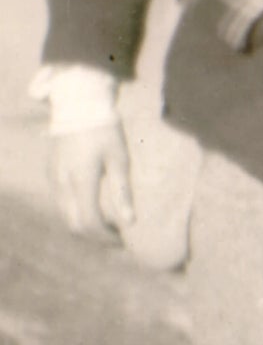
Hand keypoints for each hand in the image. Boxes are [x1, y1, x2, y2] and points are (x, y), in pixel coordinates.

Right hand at [50, 122, 133, 241]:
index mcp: (81, 180)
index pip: (89, 223)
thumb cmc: (105, 130)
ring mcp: (53, 179)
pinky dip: (77, 212)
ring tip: (109, 223)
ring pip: (66, 216)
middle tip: (117, 236)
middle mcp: (62, 183)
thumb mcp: (120, 159)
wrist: (79, 105)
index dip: (106, 237)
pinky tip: (95, 207)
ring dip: (86, 225)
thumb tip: (130, 222)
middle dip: (96, 236)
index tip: (123, 239)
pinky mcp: (51, 173)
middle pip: (74, 225)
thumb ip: (122, 192)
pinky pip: (62, 203)